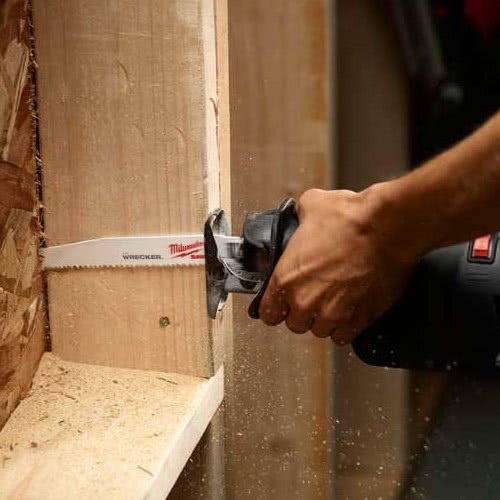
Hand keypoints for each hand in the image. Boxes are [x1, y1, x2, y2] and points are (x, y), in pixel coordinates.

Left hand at [259, 187, 417, 343]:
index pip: (268, 313)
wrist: (387, 228)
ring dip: (324, 320)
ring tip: (334, 301)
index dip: (275, 308)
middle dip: (302, 312)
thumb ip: (298, 217)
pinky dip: (345, 326)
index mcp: (285, 278)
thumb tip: (302, 216)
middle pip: (295, 324)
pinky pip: (344, 336)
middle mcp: (305, 301)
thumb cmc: (350, 218)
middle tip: (314, 296)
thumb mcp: (311, 206)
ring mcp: (333, 313)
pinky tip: (349, 310)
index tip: (282, 304)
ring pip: (320, 331)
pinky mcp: (359, 319)